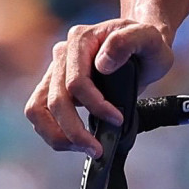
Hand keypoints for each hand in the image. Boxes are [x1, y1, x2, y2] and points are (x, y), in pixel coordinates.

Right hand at [25, 17, 173, 157]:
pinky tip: (75, 142)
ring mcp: (55, 71)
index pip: (76, 81)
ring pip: (38, 109)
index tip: (117, 119)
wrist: (142, 47)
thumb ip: (129, 41)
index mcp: (81, 39)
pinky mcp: (54, 87)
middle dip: (75, 130)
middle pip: (55, 100)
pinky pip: (40, 113)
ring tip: (83, 149)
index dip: (95, 106)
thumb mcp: (150, 38)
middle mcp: (63, 54)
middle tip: (96, 149)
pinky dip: (53, 132)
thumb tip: (102, 63)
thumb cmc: (147, 44)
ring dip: (57, 135)